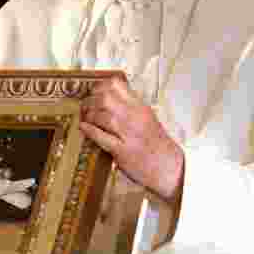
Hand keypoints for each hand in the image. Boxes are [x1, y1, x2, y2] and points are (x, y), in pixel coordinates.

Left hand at [80, 77, 184, 202]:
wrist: (170, 168)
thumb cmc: (157, 145)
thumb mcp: (147, 119)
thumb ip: (130, 108)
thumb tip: (109, 99)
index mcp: (140, 107)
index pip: (116, 85)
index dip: (100, 86)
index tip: (94, 93)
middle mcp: (134, 117)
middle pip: (105, 98)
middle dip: (90, 101)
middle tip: (85, 107)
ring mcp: (128, 134)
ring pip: (101, 115)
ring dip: (89, 116)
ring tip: (85, 119)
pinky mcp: (122, 151)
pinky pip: (101, 136)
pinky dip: (89, 131)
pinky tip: (83, 128)